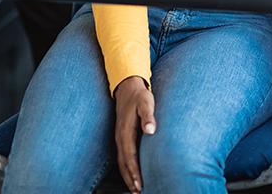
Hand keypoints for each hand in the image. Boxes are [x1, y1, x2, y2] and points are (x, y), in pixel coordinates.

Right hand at [114, 76, 155, 192]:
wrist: (127, 87)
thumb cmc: (140, 95)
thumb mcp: (146, 102)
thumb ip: (148, 116)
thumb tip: (151, 130)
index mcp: (125, 132)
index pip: (129, 157)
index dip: (134, 172)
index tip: (139, 185)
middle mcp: (120, 137)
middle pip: (124, 164)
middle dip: (130, 179)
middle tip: (138, 193)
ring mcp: (119, 138)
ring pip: (122, 162)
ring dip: (128, 176)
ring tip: (136, 189)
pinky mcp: (122, 137)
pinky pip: (123, 156)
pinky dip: (127, 168)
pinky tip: (133, 174)